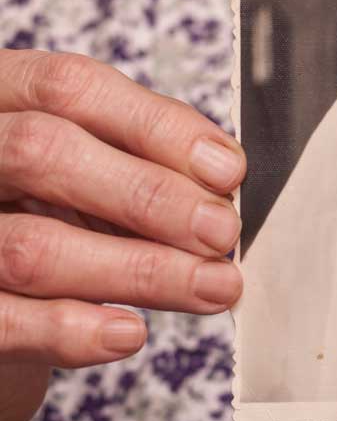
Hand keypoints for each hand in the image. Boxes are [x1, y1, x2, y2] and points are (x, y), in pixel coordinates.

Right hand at [0, 50, 245, 420]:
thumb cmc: (51, 217)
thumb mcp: (90, 174)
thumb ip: (144, 164)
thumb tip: (222, 181)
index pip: (69, 88)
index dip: (157, 126)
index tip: (229, 170)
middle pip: (43, 152)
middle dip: (148, 196)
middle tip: (223, 233)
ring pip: (30, 246)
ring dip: (140, 271)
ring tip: (212, 288)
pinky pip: (2, 322)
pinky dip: (71, 329)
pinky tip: (129, 333)